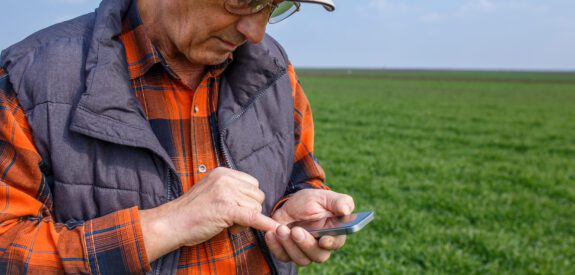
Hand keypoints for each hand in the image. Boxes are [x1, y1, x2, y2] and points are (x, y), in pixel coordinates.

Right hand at [140, 167, 279, 261]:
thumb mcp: (211, 189)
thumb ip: (229, 188)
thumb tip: (249, 197)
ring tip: (228, 224)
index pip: (252, 183)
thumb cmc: (190, 210)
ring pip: (255, 207)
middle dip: (249, 210)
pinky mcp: (226, 209)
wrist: (171, 222)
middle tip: (232, 219)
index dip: (248, 199)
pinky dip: (264, 224)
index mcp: (223, 172)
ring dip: (246, 220)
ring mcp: (226, 193)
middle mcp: (226, 179)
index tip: (236, 208)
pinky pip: (252, 217)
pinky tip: (273, 227)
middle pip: (257, 195)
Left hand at [265, 189, 354, 265]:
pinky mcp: (288, 252)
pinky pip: (283, 256)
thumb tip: (346, 211)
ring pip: (301, 259)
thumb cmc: (311, 201)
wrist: (290, 204)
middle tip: (295, 230)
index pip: (336, 243)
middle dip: (305, 244)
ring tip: (280, 228)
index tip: (323, 239)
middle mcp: (320, 246)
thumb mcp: (325, 197)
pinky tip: (271, 234)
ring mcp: (303, 251)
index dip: (330, 243)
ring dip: (289, 245)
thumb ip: (340, 202)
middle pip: (318, 256)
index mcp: (334, 233)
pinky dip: (275, 247)